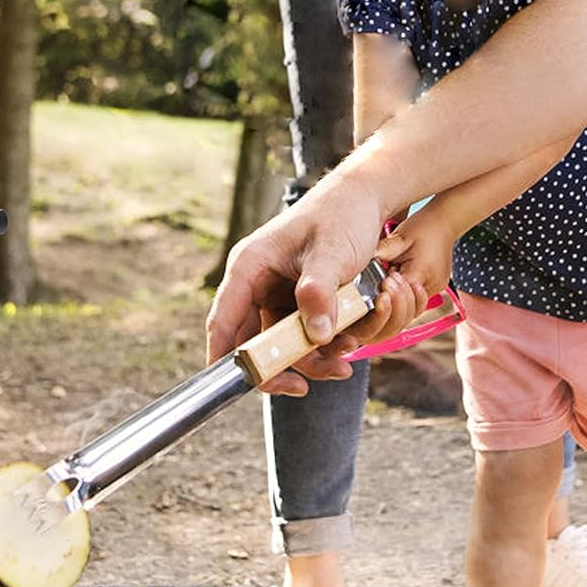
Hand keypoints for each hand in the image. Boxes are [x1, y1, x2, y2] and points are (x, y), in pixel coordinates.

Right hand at [205, 172, 415, 395]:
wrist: (364, 200)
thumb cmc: (341, 215)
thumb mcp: (332, 252)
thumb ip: (320, 292)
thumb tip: (315, 334)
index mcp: (249, 266)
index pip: (224, 318)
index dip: (222, 354)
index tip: (229, 384)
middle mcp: (257, 283)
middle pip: (252, 341)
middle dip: (279, 367)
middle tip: (302, 387)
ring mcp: (277, 294)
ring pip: (281, 344)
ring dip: (310, 360)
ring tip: (344, 362)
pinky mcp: (298, 302)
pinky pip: (303, 336)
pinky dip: (323, 348)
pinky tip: (348, 346)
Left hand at [375, 209, 456, 299]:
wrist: (443, 223)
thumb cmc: (422, 228)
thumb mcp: (399, 237)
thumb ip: (383, 252)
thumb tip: (362, 263)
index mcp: (423, 273)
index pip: (400, 296)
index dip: (386, 291)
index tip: (380, 279)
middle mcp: (432, 286)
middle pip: (407, 308)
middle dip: (391, 298)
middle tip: (384, 278)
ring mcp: (434, 289)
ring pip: (411, 308)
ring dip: (397, 298)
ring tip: (391, 277)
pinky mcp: (433, 288)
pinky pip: (415, 300)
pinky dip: (404, 293)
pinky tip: (397, 279)